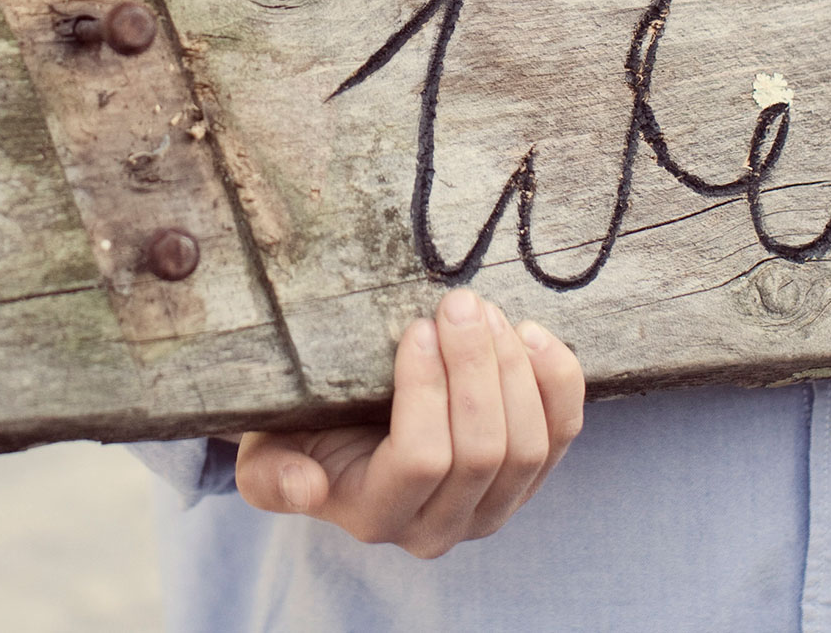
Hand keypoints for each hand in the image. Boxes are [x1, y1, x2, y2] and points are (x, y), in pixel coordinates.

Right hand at [234, 288, 584, 557]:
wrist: (342, 432)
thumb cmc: (301, 431)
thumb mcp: (267, 450)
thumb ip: (271, 477)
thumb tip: (306, 487)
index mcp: (376, 516)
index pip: (422, 460)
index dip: (427, 390)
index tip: (417, 327)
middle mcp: (440, 527)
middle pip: (484, 451)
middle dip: (477, 366)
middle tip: (459, 302)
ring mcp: (492, 507)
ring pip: (530, 445)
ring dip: (513, 368)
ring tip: (484, 311)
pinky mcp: (528, 477)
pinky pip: (563, 434)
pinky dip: (556, 381)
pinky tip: (529, 335)